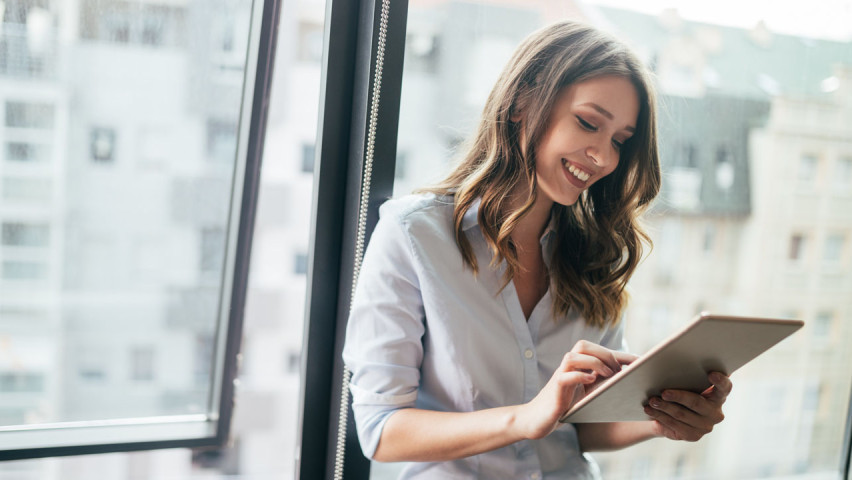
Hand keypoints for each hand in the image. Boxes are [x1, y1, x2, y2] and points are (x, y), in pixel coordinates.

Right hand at [516, 340, 636, 439]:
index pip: (599, 351)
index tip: (641, 361)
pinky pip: (565, 376)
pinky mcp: (555, 389)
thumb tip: (628, 381)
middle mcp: (568, 367)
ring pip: (573, 356)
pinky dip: (580, 376)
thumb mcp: (587, 394)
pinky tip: (591, 381)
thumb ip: (601, 384)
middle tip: (618, 371)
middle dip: (605, 354)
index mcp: (577, 366)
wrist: (538, 419)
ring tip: (607, 375)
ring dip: (593, 362)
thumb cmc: (565, 406)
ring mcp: (560, 376)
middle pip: (583, 345)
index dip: (621, 354)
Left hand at [644, 371, 731, 441]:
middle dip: (678, 396)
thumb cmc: (680, 390)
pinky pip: (674, 425)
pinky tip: (649, 410)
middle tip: (664, 392)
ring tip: (651, 400)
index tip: (711, 373)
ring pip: (681, 414)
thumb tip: (664, 361)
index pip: (725, 387)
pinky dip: (660, 416)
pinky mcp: (693, 435)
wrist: (671, 414)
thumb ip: (686, 373)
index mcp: (719, 395)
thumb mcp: (685, 381)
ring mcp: (706, 426)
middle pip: (696, 402)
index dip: (720, 381)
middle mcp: (716, 412)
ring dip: (664, 407)